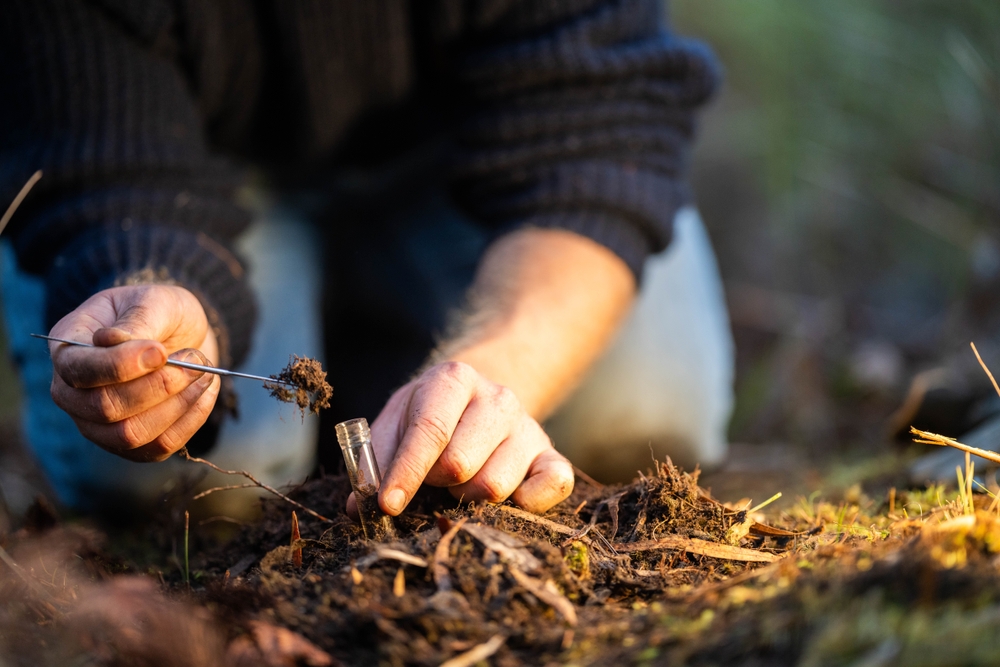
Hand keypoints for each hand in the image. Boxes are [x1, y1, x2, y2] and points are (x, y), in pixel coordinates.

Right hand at [48, 285, 219, 461]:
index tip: (160, 351)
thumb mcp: (154, 301)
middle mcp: (72, 390)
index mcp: (67, 346)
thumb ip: (138, 320)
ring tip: (203, 372)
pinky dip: (190, 420)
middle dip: (159, 386)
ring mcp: (96, 423)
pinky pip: (158, 447)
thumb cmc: (161, 313)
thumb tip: (114, 341)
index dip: (120, 365)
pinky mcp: (129, 444)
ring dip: (178, 404)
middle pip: (104, 408)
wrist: (182, 334)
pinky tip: (205, 391)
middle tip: (195, 359)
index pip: (77, 369)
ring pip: (131, 434)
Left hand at [349, 361, 574, 516]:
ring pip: (495, 486)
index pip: (430, 430)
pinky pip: (553, 485)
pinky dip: (527, 503)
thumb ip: (375, 460)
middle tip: (432, 480)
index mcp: (453, 380)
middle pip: (460, 464)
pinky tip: (506, 500)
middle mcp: (498, 398)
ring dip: (468, 498)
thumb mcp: (396, 421)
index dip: (406, 472)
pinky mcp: (550, 455)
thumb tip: (360, 507)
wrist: (479, 397)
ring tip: (460, 484)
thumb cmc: (428, 415)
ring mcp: (528, 427)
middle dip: (436, 484)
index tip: (388, 504)